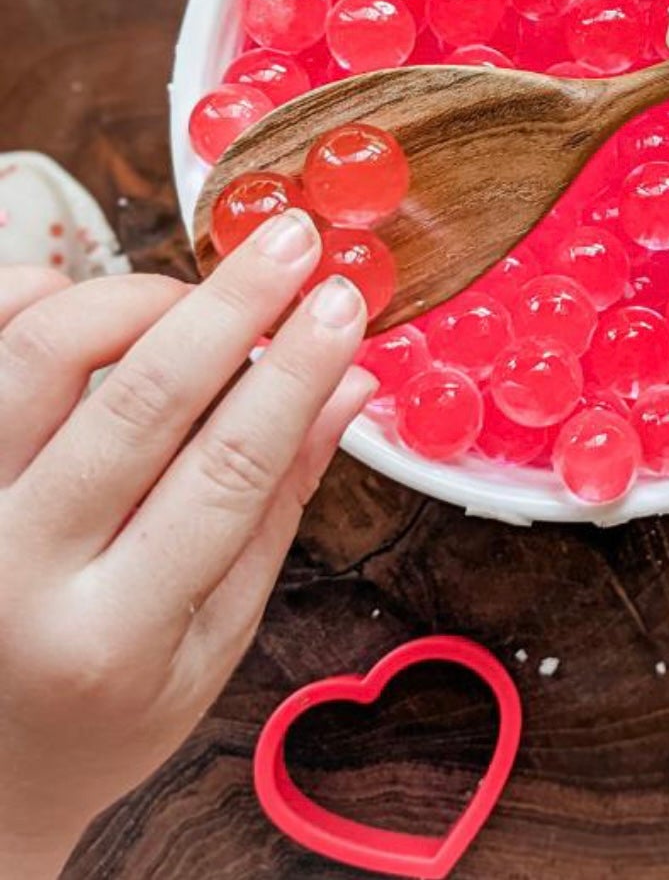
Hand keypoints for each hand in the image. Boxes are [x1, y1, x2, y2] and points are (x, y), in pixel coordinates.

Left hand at [0, 214, 375, 877]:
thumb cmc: (103, 710)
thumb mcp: (211, 644)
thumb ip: (276, 509)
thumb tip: (349, 386)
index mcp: (113, 637)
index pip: (226, 471)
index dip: (293, 374)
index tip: (342, 305)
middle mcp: (14, 572)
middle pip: (135, 399)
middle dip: (230, 305)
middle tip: (291, 242)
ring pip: (40, 355)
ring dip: (135, 295)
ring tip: (191, 296)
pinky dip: (32, 297)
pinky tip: (82, 295)